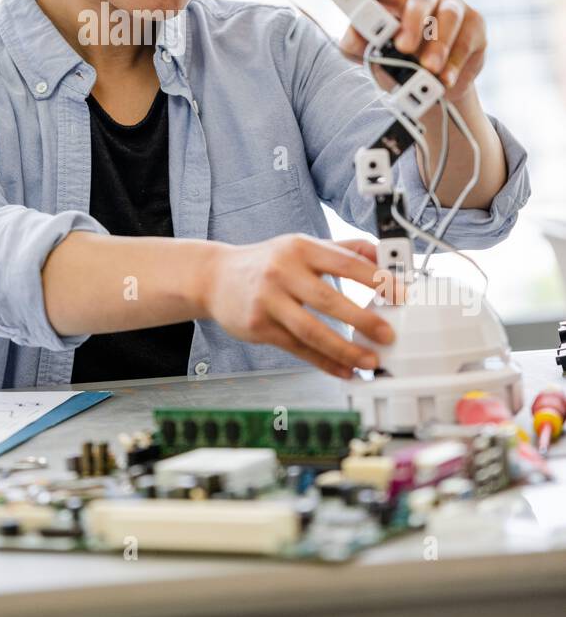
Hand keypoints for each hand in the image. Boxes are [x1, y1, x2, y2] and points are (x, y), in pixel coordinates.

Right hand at [201, 234, 402, 379]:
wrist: (215, 277)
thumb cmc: (266, 262)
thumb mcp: (301, 245)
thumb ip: (343, 249)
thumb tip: (383, 255)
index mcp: (300, 247)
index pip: (345, 262)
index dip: (376, 278)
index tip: (401, 294)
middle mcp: (282, 271)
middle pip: (329, 299)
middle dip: (363, 320)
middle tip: (389, 335)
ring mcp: (268, 300)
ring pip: (311, 330)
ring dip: (344, 349)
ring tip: (369, 360)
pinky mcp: (259, 326)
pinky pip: (297, 348)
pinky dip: (323, 362)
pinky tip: (344, 371)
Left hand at [338, 0, 486, 102]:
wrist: (433, 89)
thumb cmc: (398, 63)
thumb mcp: (371, 57)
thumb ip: (356, 44)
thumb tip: (354, 34)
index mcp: (395, 0)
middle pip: (419, 0)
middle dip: (412, 23)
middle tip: (403, 47)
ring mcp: (452, 7)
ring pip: (448, 18)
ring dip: (438, 45)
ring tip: (429, 69)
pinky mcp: (475, 24)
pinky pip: (466, 41)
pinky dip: (455, 63)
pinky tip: (445, 78)